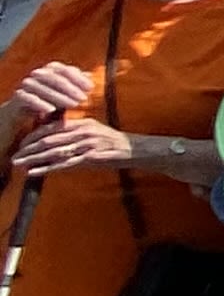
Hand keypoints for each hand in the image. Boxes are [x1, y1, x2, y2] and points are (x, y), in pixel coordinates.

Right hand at [7, 61, 93, 127]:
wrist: (21, 111)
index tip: (90, 88)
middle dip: (71, 88)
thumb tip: (90, 75)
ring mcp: (26, 84)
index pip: (65, 70)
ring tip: (73, 105)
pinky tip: (51, 110)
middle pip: (55, 78)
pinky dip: (40, 104)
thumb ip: (74, 84)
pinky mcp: (18, 97)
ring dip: (60, 97)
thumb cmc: (47, 100)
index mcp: (50, 69)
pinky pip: (29, 98)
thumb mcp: (63, 93)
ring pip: (43, 88)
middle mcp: (37, 74)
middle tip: (84, 98)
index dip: (79, 78)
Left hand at [13, 115, 129, 175]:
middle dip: (29, 149)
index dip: (33, 136)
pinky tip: (35, 172)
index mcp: (82, 123)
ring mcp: (87, 144)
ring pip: (54, 152)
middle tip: (14, 157)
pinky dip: (47, 168)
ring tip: (19, 165)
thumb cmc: (114, 142)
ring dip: (34, 159)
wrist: (135, 149)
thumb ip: (76, 132)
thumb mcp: (95, 131)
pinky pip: (64, 164)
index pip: (52, 128)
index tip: (21, 144)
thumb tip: (56, 137)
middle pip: (49, 140)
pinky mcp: (91, 157)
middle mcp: (83, 132)